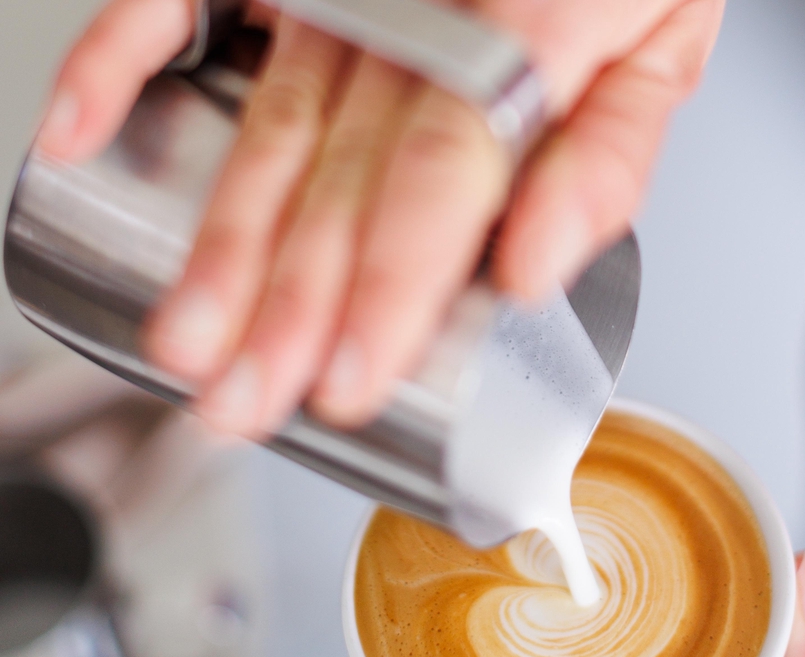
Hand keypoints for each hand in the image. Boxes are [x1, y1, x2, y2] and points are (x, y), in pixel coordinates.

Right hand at [35, 0, 723, 435]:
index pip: (442, 183)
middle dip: (288, 306)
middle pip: (339, 179)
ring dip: (219, 242)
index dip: (391, 287)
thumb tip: (533, 271)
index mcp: (523, 32)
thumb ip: (604, 161)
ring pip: (267, 127)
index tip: (348, 381)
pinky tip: (79, 134)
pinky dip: (119, 57)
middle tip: (244, 403)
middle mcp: (416, 10)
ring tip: (186, 338)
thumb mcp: (660, 48)